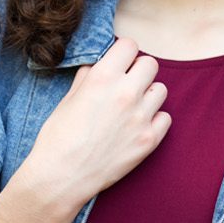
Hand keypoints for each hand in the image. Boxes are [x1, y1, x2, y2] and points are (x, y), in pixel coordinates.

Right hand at [13, 34, 170, 207]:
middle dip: (137, 70)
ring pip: (161, 89)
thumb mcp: (67, 99)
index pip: (129, 45)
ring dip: (148, 94)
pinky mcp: (149, 140)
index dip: (122, 53)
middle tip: (125, 84)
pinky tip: (136, 126)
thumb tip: (100, 66)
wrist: (61, 177)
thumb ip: (88, 78)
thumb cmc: (58, 138)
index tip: (118, 62)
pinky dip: (154, 119)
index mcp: (102, 78)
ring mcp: (141, 117)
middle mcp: (126, 93)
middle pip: (150, 63)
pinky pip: (165, 117)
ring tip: (131, 107)